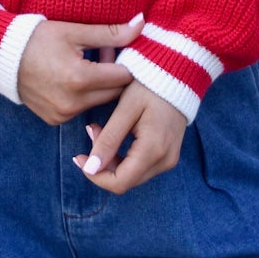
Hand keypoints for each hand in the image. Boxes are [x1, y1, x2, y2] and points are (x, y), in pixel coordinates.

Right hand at [17, 13, 145, 127]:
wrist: (1, 57)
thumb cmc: (37, 39)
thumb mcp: (74, 31)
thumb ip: (111, 33)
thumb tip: (142, 24)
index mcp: (80, 79)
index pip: (123, 77)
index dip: (126, 62)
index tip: (118, 49)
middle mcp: (72, 103)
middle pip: (114, 93)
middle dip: (114, 74)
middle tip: (102, 53)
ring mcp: (62, 115)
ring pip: (98, 103)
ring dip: (100, 86)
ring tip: (86, 64)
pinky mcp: (54, 120)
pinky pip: (81, 110)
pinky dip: (83, 96)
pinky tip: (72, 78)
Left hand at [72, 81, 186, 193]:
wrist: (178, 74)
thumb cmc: (150, 87)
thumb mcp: (125, 109)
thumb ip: (108, 140)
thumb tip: (91, 168)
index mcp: (153, 150)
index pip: (119, 183)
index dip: (95, 175)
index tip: (79, 157)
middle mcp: (164, 161)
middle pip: (124, 181)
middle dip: (101, 164)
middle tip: (91, 132)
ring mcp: (168, 159)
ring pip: (131, 174)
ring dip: (110, 158)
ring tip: (99, 129)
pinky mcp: (168, 154)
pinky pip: (140, 166)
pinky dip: (122, 155)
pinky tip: (113, 134)